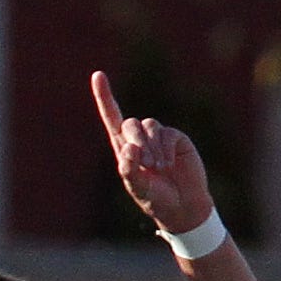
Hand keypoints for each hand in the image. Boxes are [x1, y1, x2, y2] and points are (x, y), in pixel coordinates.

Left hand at [91, 72, 215, 236]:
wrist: (183, 204)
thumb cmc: (155, 198)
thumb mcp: (138, 187)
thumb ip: (130, 170)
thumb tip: (128, 150)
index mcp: (124, 149)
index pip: (112, 118)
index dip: (105, 97)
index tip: (98, 75)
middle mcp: (139, 139)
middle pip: (129, 124)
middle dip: (136, 141)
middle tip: (146, 165)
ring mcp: (157, 137)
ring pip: (148, 126)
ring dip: (151, 148)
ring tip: (158, 168)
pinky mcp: (174, 137)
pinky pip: (165, 133)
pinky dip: (165, 149)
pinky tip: (169, 165)